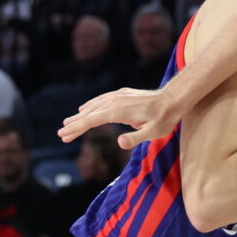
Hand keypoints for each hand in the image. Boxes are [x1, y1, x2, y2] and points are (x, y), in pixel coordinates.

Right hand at [56, 80, 195, 150]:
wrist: (174, 98)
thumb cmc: (165, 118)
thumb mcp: (153, 133)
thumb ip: (136, 138)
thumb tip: (119, 142)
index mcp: (118, 111)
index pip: (92, 121)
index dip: (77, 129)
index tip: (64, 135)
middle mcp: (115, 101)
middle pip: (89, 114)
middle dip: (75, 124)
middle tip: (61, 134)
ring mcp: (118, 96)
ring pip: (94, 106)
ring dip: (80, 115)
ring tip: (68, 123)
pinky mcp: (123, 94)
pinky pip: (102, 100)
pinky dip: (91, 105)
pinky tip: (85, 108)